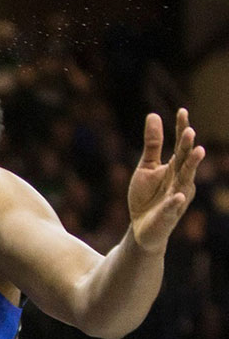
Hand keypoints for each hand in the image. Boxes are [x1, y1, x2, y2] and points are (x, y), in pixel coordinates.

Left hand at [128, 108, 204, 251]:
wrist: (141, 227)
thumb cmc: (147, 196)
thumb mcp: (146, 166)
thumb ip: (153, 144)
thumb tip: (153, 114)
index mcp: (175, 168)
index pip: (181, 146)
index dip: (182, 129)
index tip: (182, 110)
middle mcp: (181, 181)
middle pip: (186, 161)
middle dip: (189, 147)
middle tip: (190, 131)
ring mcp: (176, 198)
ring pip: (185, 181)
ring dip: (191, 167)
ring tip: (197, 151)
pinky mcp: (167, 215)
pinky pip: (172, 208)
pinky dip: (174, 202)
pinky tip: (178, 195)